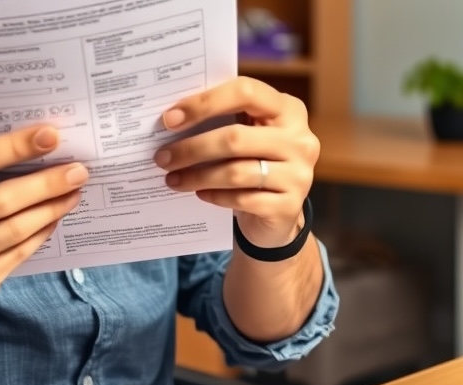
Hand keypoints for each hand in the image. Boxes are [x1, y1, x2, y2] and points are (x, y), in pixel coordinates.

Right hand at [0, 125, 87, 304]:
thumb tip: (23, 135)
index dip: (14, 147)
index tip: (51, 135)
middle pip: (1, 201)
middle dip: (46, 184)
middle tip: (78, 171)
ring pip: (15, 230)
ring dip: (51, 209)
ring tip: (73, 192)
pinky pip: (19, 254)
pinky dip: (41, 232)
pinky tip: (56, 217)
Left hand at [154, 77, 319, 247]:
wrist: (280, 214)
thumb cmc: (255, 164)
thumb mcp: (248, 136)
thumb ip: (224, 121)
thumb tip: (172, 118)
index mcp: (288, 109)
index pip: (245, 92)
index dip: (204, 103)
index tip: (170, 119)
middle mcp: (300, 139)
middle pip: (235, 138)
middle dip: (192, 148)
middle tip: (162, 157)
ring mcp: (299, 174)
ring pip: (236, 172)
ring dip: (197, 176)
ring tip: (172, 179)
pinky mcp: (289, 206)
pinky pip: (242, 199)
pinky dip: (215, 196)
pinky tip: (199, 194)